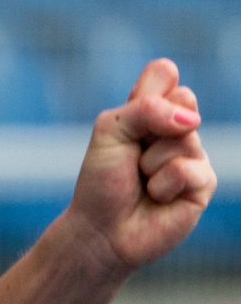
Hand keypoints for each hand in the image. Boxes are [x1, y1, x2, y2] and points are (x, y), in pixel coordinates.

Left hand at [65, 58, 216, 273]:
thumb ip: (145, 108)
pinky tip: (156, 197)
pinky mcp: (204, 183)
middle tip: (133, 156)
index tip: (126, 121)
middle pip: (184, 98)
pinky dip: (163, 185)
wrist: (100, 229)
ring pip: (184, 137)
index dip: (146, 94)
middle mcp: (178, 128)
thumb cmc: (101, 181)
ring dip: (150, 163)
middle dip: (149, 128)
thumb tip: (189, 120)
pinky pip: (189, 169)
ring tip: (142, 181)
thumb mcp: (110, 131)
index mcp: (154, 110)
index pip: (165, 73)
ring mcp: (194, 154)